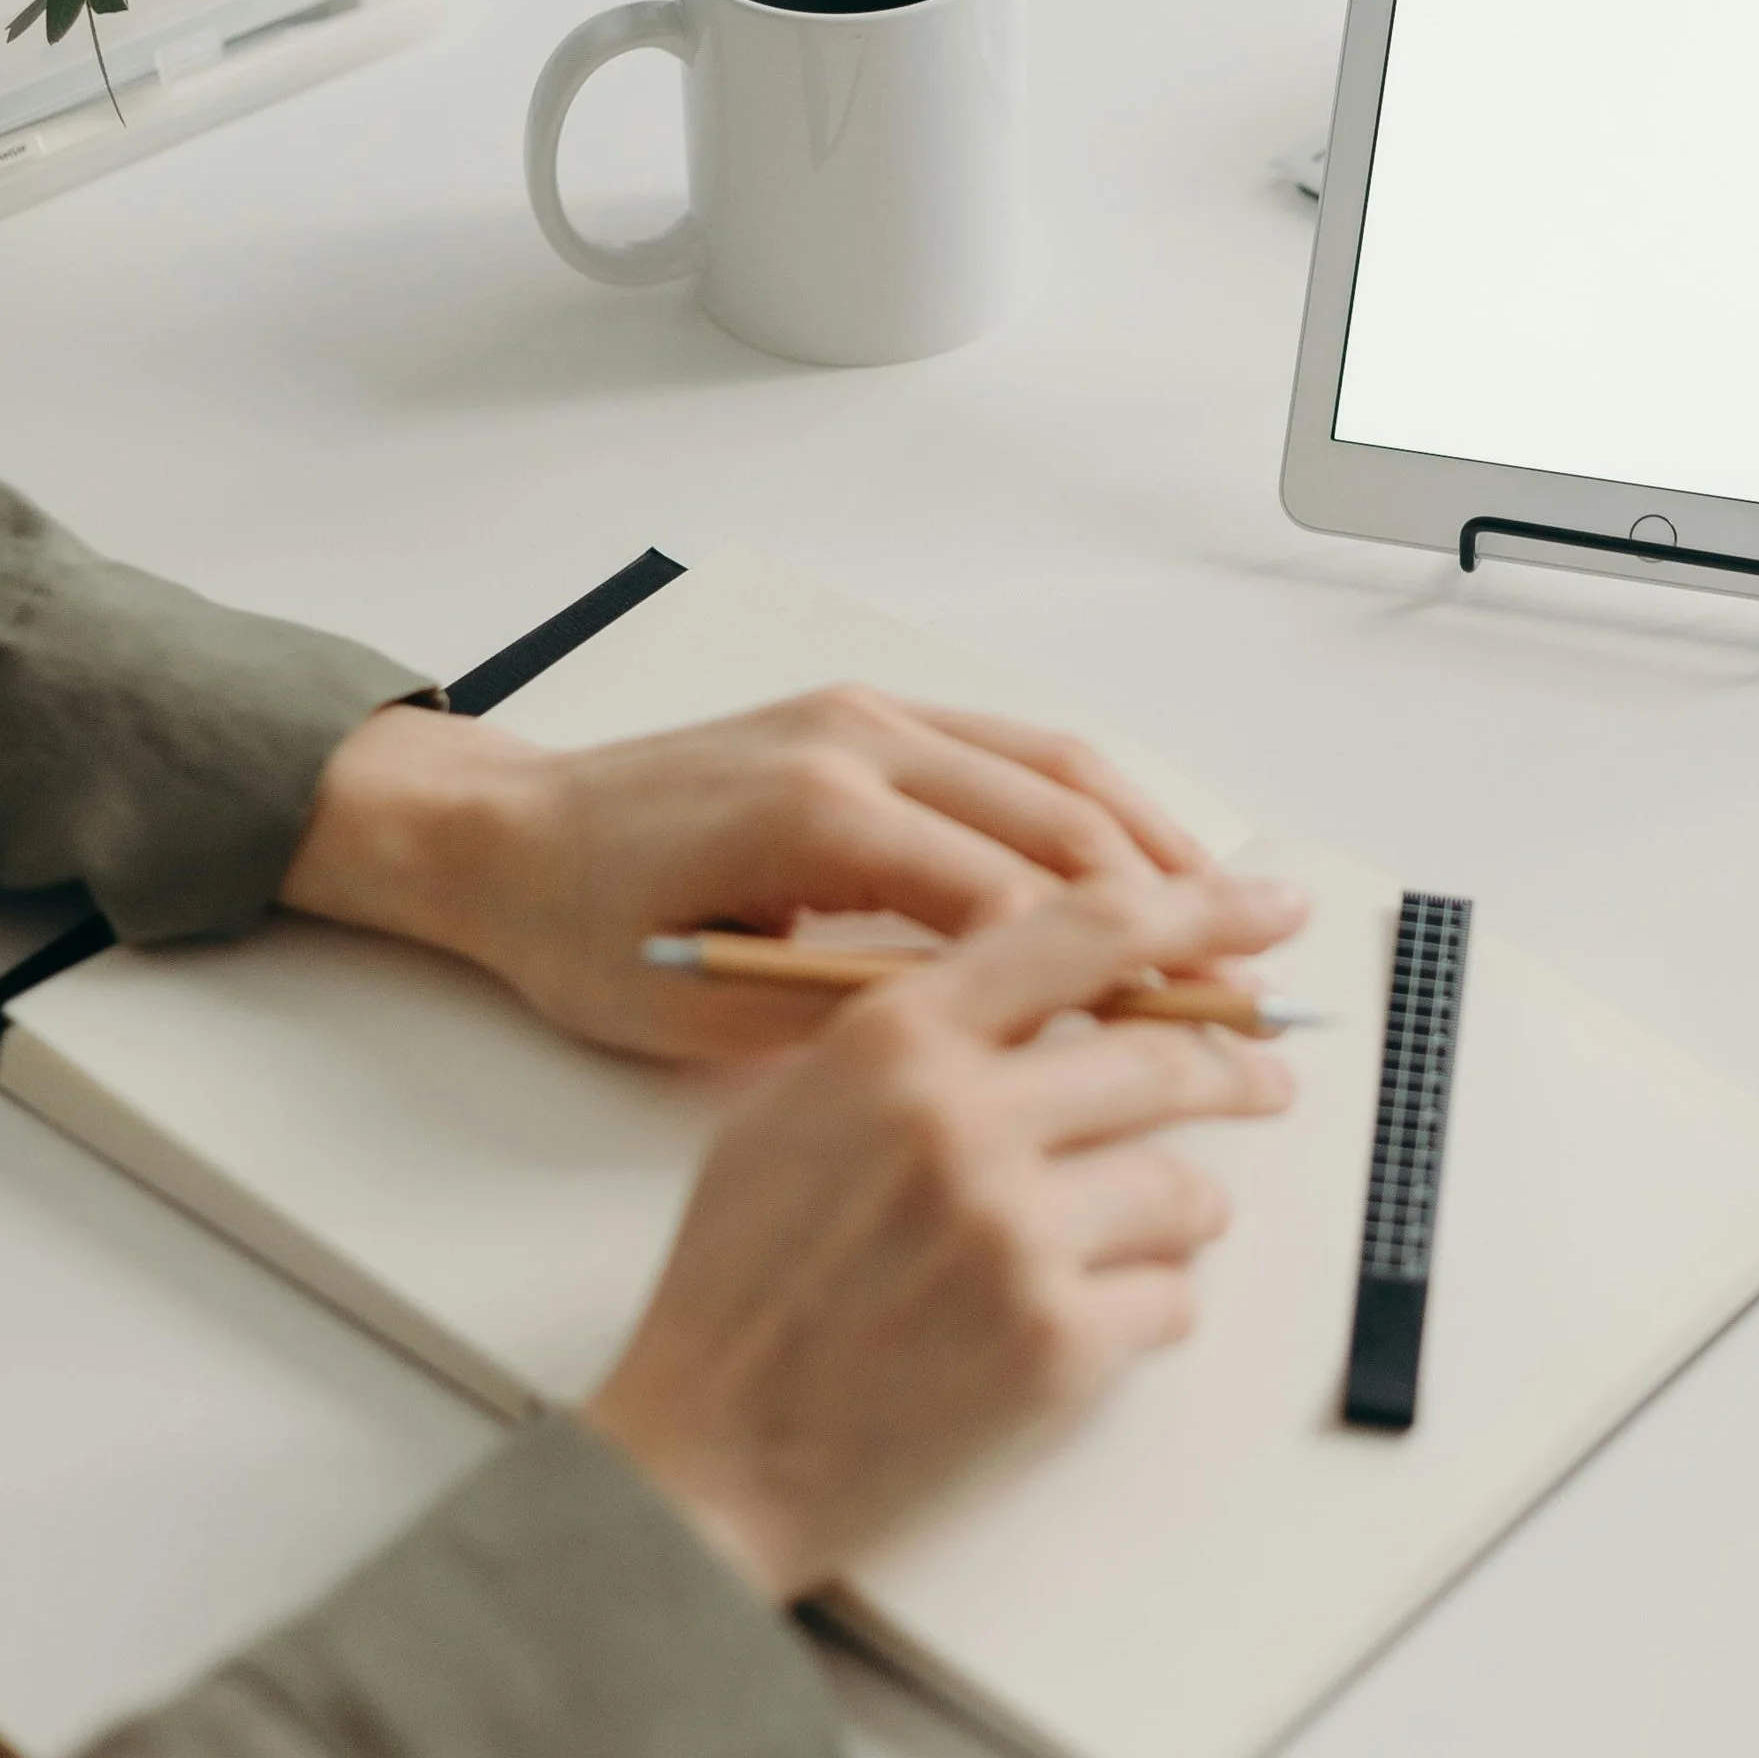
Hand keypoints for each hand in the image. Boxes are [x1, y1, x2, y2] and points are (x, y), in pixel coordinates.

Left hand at [281, 682, 1219, 1057]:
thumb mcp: (708, 1012)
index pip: (1011, 901)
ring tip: (1233, 909)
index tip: (1185, 1032)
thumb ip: (853, 1019)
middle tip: (1254, 970)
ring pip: (1054, 768)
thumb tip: (994, 1044)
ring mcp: (868, 715)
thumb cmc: (584, 935)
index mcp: (817, 817)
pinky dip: (1093, 800)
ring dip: (1153, 839)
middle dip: (1170, 900)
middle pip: (1060, 821)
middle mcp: (858, 743)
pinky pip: (1013, 746)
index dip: (1111, 973)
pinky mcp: (867, 713)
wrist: (504, 834)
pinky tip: (1142, 855)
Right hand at [583, 870, 1308, 1599]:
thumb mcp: (798, 1104)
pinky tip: (1083, 1323)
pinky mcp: (1055, 1346)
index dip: (1200, 911)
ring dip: (1183, 1212)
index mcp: (896, 1042)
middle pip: (1165, 1058)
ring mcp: (1014, 1237)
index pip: (1089, 930)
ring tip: (1139, 1235)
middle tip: (1266, 1079)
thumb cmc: (746, 1281)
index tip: (1268, 909)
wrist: (708, 1453)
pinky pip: (1172, 1300)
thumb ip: (923, 1029)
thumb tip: (1054, 978)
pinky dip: (1147, 1310)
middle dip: (1236, 1070)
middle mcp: (962, 1123)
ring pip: (1186, 1189)